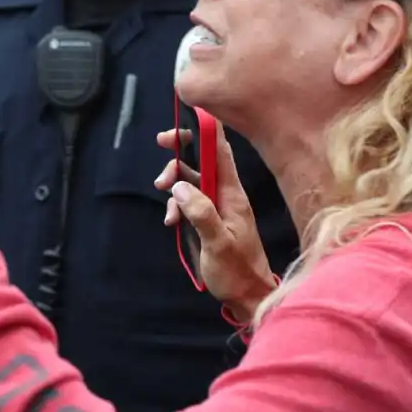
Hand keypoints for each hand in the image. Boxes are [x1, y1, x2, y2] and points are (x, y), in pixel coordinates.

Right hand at [153, 125, 275, 321]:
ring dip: (174, 182)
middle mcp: (226, 194)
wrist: (248, 296)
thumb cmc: (237, 272)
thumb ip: (200, 213)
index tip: (187, 114)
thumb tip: (179, 187)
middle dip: (181, 150)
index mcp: (233, 194)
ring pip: (192, 180)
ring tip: (163, 196)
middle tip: (162, 145)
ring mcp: (217, 207)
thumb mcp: (218, 244)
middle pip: (202, 159)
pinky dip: (176, 205)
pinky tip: (171, 221)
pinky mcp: (209, 220)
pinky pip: (188, 201)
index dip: (205, 129)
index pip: (220, 151)